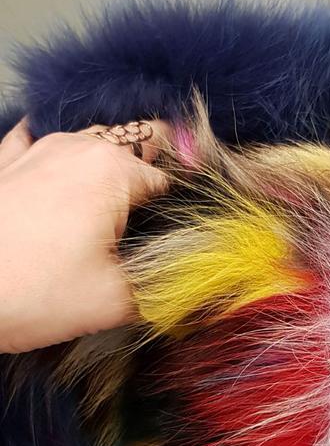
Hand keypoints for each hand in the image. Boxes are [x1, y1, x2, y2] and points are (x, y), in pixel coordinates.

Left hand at [0, 120, 168, 352]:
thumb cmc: (33, 292)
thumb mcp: (116, 302)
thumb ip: (167, 288)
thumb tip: (195, 288)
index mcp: (112, 170)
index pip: (172, 181)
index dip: (183, 211)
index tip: (185, 239)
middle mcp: (77, 147)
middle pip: (134, 153)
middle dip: (149, 184)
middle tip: (151, 231)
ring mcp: (35, 150)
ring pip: (89, 144)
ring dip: (107, 169)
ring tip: (113, 214)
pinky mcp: (4, 166)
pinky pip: (36, 143)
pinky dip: (55, 157)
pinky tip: (58, 177)